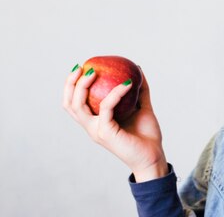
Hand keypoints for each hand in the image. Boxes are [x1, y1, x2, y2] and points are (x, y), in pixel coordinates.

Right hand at [63, 65, 168, 181]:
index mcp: (96, 121)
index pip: (75, 103)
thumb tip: (138, 70)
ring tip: (94, 71)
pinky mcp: (106, 133)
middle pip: (70, 104)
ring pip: (78, 107)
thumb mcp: (142, 107)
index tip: (82, 67)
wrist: (153, 155)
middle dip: (70, 84)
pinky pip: (106, 108)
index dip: (72, 86)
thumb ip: (139, 90)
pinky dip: (115, 93)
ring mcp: (97, 130)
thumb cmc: (147, 135)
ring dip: (82, 86)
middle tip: (82, 67)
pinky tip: (128, 83)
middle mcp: (92, 126)